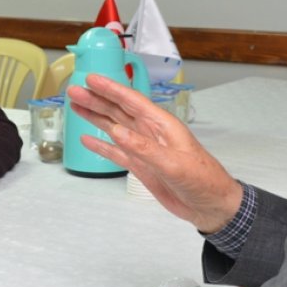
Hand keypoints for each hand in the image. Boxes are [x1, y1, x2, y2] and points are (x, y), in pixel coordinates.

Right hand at [66, 73, 242, 232]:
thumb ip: (145, 148)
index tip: (91, 79)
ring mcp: (145, 149)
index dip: (111, 89)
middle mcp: (151, 133)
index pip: (132, 101)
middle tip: (74, 90)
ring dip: (96, 116)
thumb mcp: (174, 164)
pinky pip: (116, 152)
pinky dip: (101, 145)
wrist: (212, 206)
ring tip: (76, 105)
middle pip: (119, 111)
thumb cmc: (203, 181)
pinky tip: (88, 139)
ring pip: (114, 127)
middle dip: (96, 99)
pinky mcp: (142, 166)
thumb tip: (118, 132)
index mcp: (162, 126)